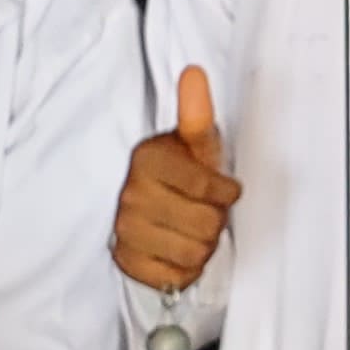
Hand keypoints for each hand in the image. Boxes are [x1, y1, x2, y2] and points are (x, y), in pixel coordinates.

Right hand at [113, 65, 239, 292]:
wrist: (148, 213)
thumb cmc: (179, 176)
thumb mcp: (193, 146)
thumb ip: (197, 114)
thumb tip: (194, 72)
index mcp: (147, 160)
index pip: (207, 188)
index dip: (225, 192)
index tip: (223, 189)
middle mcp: (130, 195)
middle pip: (206, 225)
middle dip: (214, 220)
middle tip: (203, 210)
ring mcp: (124, 231)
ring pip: (195, 253)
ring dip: (203, 246)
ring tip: (191, 230)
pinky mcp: (126, 262)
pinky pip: (177, 276)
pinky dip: (185, 268)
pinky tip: (177, 250)